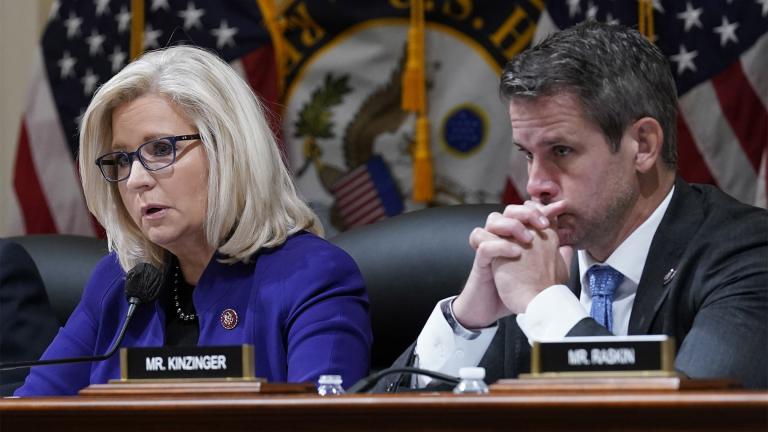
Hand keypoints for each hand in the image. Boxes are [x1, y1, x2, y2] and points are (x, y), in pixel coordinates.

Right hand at [452, 201, 565, 327]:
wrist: (496, 311)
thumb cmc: (517, 292)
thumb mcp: (541, 273)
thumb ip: (554, 259)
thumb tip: (569, 247)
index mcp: (516, 238)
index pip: (526, 212)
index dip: (542, 207)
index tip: (561, 207)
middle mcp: (502, 239)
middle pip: (508, 210)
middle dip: (526, 212)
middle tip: (543, 224)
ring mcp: (490, 249)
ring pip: (492, 220)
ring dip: (511, 225)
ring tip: (528, 240)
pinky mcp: (481, 263)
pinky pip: (484, 245)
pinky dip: (499, 245)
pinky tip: (516, 253)